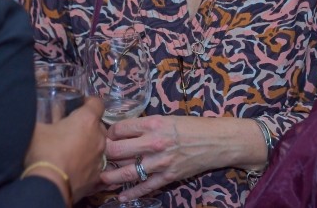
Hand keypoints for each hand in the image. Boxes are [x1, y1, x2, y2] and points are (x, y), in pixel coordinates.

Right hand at [24, 96, 106, 201]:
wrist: (49, 186)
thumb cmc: (44, 151)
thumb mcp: (37, 128)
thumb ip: (42, 116)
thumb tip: (39, 109)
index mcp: (87, 120)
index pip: (97, 102)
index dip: (88, 102)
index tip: (79, 106)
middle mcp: (99, 136)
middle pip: (98, 125)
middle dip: (87, 125)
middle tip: (71, 130)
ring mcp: (100, 157)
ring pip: (99, 145)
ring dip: (89, 144)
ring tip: (73, 150)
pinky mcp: (98, 176)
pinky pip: (96, 164)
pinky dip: (88, 163)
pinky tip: (76, 166)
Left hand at [99, 115, 265, 201]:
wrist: (217, 141)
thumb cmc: (193, 127)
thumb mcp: (167, 118)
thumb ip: (146, 125)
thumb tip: (125, 131)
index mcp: (153, 123)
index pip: (120, 128)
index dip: (109, 132)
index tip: (105, 136)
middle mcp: (154, 142)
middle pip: (118, 150)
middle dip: (105, 154)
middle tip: (99, 156)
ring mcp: (160, 162)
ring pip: (128, 171)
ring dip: (111, 176)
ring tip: (102, 178)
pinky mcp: (168, 176)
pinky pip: (146, 186)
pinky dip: (132, 193)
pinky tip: (122, 196)